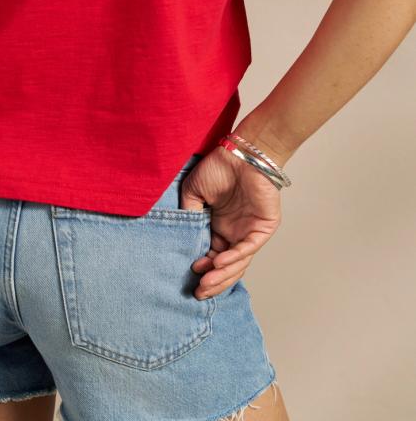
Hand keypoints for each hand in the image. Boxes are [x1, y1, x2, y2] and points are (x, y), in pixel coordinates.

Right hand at [179, 143, 281, 298]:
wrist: (241, 152)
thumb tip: (183, 238)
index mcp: (219, 227)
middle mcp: (234, 233)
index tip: (189, 275)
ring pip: (238, 263)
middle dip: (212, 281)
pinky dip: (234, 258)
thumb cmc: (218, 167)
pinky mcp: (262, 229)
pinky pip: (248, 249)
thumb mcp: (193, 192)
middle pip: (225, 266)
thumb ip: (189, 215)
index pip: (212, 256)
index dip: (202, 268)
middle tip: (198, 292)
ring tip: (206, 284)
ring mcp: (249, 232)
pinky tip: (219, 264)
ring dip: (222, 275)